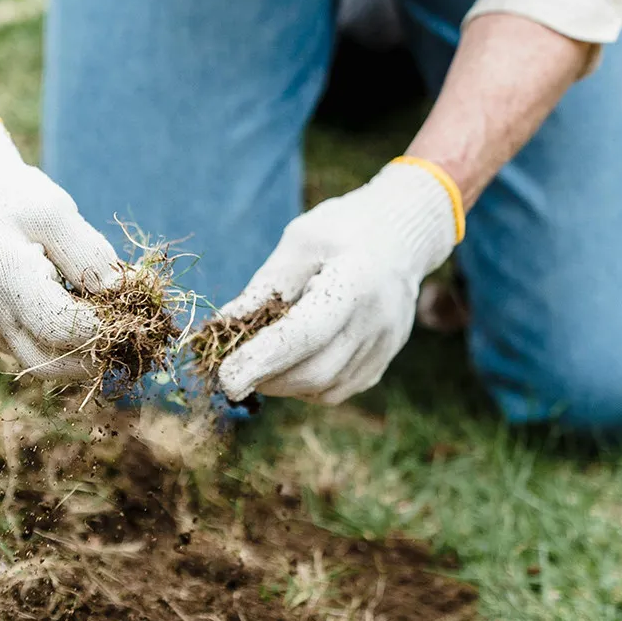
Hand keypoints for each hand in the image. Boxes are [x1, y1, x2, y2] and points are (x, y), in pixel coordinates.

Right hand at [0, 117, 120, 380]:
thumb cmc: (16, 199)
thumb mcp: (57, 212)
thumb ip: (90, 255)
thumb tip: (122, 294)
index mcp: (2, 276)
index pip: (60, 327)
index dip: (102, 329)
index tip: (133, 314)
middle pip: (50, 363)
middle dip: (95, 356)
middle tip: (130, 334)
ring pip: (40, 363)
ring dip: (80, 355)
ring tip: (113, 326)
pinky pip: (31, 349)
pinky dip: (62, 344)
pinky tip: (85, 316)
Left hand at [218, 160, 458, 405]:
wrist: (400, 235)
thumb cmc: (344, 230)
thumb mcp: (300, 242)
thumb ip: (265, 287)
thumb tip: (221, 329)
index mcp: (356, 281)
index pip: (306, 334)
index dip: (263, 359)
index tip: (225, 378)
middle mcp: (378, 321)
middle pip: (315, 372)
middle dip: (267, 376)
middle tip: (234, 365)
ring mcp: (385, 346)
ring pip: (324, 388)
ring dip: (284, 381)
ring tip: (266, 354)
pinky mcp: (382, 362)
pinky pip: (337, 389)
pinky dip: (307, 383)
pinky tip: (297, 357)